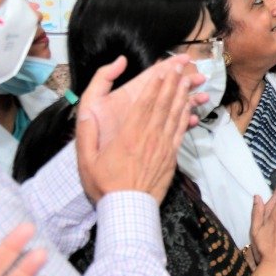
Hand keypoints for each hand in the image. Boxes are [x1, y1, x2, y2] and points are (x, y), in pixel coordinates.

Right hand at [75, 55, 199, 201]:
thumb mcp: (86, 158)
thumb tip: (89, 111)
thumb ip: (87, 132)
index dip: (156, 83)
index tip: (164, 68)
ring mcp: (163, 147)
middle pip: (163, 104)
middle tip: (181, 66)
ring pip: (175, 116)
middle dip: (173, 83)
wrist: (128, 209)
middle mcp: (149, 137)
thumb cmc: (104, 184)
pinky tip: (190, 107)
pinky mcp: (171, 157)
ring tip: (189, 79)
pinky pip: (180, 132)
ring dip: (182, 95)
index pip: (144, 103)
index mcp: (128, 134)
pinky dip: (186, 116)